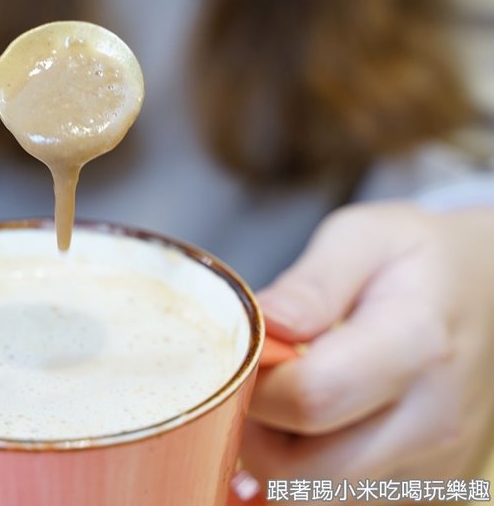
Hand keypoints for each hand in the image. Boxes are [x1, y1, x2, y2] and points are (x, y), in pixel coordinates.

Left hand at [242, 202, 493, 483]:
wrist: (491, 290)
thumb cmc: (417, 259)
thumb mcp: (362, 238)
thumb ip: (310, 284)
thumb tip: (263, 325)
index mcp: (415, 343)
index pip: (308, 398)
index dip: (255, 383)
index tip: (248, 355)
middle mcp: (432, 418)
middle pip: (304, 471)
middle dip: (255, 434)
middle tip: (257, 384)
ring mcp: (436, 462)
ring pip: (319, 497)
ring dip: (282, 458)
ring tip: (290, 399)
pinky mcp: (429, 486)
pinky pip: (344, 500)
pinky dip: (313, 473)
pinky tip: (316, 425)